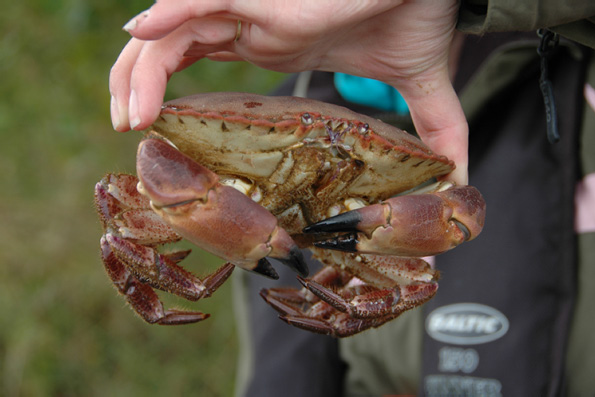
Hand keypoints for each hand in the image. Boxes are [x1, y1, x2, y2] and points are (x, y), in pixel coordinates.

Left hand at [109, 0, 467, 182]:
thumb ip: (432, 128)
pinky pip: (194, 1)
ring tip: (128, 116)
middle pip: (166, 47)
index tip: (156, 131)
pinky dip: (163, 16)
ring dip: (138, 70)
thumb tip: (460, 175)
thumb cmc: (419, 12)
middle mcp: (252, 26)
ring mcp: (252, 10)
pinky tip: (139, 38)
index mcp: (272, 41)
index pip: (197, 56)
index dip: (166, 87)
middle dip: (137, 84)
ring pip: (167, 31)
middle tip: (130, 129)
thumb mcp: (417, 84)